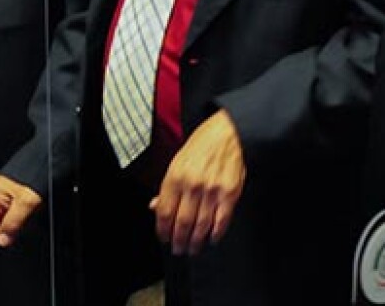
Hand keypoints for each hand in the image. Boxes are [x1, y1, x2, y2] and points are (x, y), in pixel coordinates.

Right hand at [0, 175, 42, 247]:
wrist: (44, 164)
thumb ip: (12, 224)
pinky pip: (12, 214)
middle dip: (8, 229)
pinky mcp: (12, 196)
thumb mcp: (25, 204)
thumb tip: (2, 241)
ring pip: (4, 220)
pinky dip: (21, 218)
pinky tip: (29, 214)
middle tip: (23, 226)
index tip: (11, 237)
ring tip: (28, 217)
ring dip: (16, 224)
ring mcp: (2, 196)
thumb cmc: (33, 178)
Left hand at [150, 109, 245, 254]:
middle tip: (177, 249)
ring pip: (201, 224)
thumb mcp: (176, 162)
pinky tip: (211, 239)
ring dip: (195, 241)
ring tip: (192, 249)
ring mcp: (212, 190)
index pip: (164, 210)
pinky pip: (222, 220)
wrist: (226, 134)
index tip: (163, 237)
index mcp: (175, 176)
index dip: (162, 228)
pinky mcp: (230, 194)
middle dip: (178, 240)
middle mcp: (192, 185)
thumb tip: (154, 205)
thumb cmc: (200, 147)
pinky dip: (216, 233)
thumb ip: (166, 187)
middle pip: (182, 221)